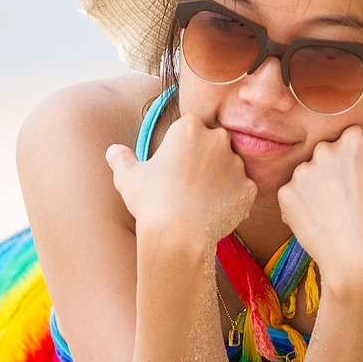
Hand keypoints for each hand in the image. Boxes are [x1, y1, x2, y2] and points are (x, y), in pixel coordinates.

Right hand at [106, 113, 256, 244]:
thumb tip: (113, 151)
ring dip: (219, 180)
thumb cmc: (151, 201)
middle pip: (214, 144)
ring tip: (200, 203)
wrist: (178, 234)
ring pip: (230, 168)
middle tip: (188, 184)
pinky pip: (242, 191)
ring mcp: (237, 163)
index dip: (182, 147)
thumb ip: (121, 159)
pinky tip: (214, 215)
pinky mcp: (249, 187)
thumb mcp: (127, 177)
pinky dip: (232, 201)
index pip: (190, 128)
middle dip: (205, 160)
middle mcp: (218, 139)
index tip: (174, 165)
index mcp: (189, 127)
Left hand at [277, 127, 362, 293]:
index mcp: (356, 139)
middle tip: (351, 200)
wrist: (359, 262)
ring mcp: (302, 171)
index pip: (355, 138)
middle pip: (330, 152)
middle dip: (337, 170)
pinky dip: (304, 205)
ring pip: (311, 172)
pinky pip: (295, 193)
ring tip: (336, 213)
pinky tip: (321, 221)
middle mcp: (325, 148)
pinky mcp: (286, 193)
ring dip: (319, 187)